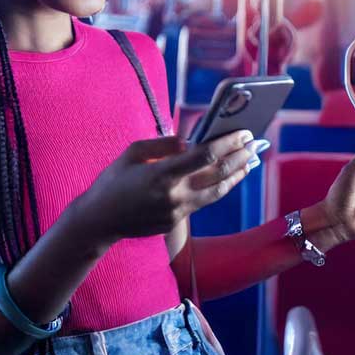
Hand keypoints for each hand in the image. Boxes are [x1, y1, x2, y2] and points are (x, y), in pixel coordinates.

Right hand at [74, 131, 258, 244]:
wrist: (100, 221)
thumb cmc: (113, 181)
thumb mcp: (132, 153)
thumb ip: (163, 145)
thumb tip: (190, 142)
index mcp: (162, 174)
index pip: (205, 156)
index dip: (228, 143)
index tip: (242, 132)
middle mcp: (174, 195)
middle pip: (218, 175)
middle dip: (240, 157)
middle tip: (254, 144)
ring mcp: (177, 211)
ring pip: (217, 192)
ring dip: (236, 176)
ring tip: (250, 162)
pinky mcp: (176, 222)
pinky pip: (203, 202)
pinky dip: (218, 188)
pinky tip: (226, 179)